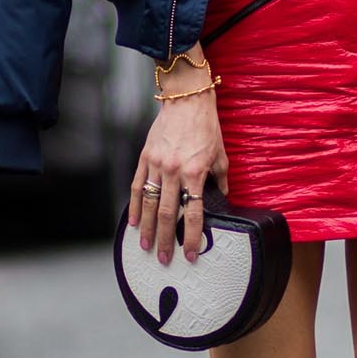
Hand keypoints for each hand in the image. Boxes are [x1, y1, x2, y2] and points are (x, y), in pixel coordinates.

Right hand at [133, 88, 225, 264]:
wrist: (186, 99)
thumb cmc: (206, 125)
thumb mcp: (221, 154)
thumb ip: (221, 179)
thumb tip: (223, 198)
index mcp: (195, 173)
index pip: (193, 213)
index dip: (190, 237)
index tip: (190, 254)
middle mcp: (174, 171)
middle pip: (167, 214)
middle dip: (166, 240)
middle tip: (164, 258)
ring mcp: (156, 164)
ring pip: (149, 204)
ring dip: (147, 229)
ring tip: (146, 247)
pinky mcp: (144, 157)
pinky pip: (137, 186)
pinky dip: (134, 206)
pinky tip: (133, 222)